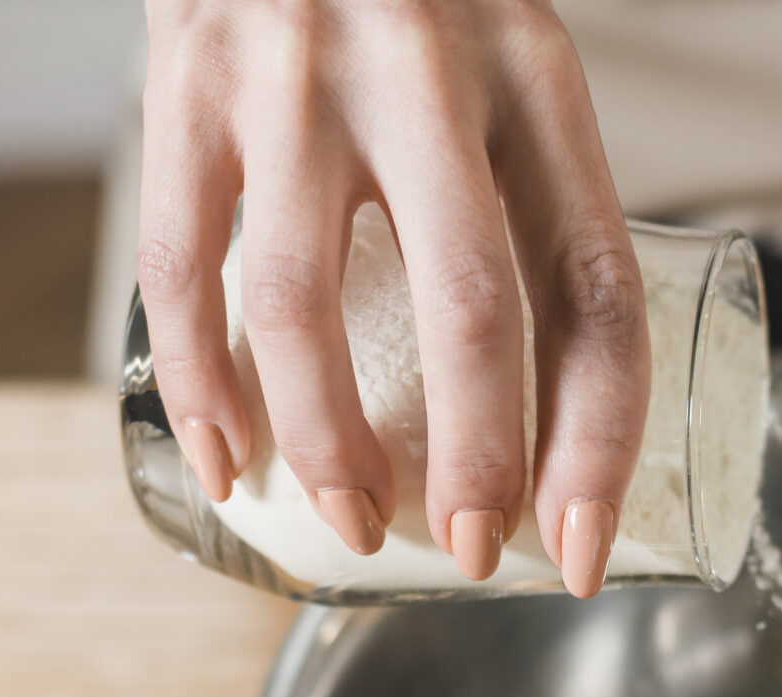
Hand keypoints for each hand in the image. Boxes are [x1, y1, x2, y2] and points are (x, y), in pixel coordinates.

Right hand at [135, 0, 648, 595]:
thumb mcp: (506, 57)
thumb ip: (527, 193)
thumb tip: (549, 407)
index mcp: (535, 78)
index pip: (596, 285)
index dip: (597, 439)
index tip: (581, 546)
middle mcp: (426, 75)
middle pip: (469, 307)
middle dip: (475, 462)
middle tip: (471, 553)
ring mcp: (294, 80)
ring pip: (307, 305)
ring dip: (329, 445)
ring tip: (349, 520)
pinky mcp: (186, 84)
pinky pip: (183, 267)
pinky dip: (203, 385)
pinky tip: (228, 458)